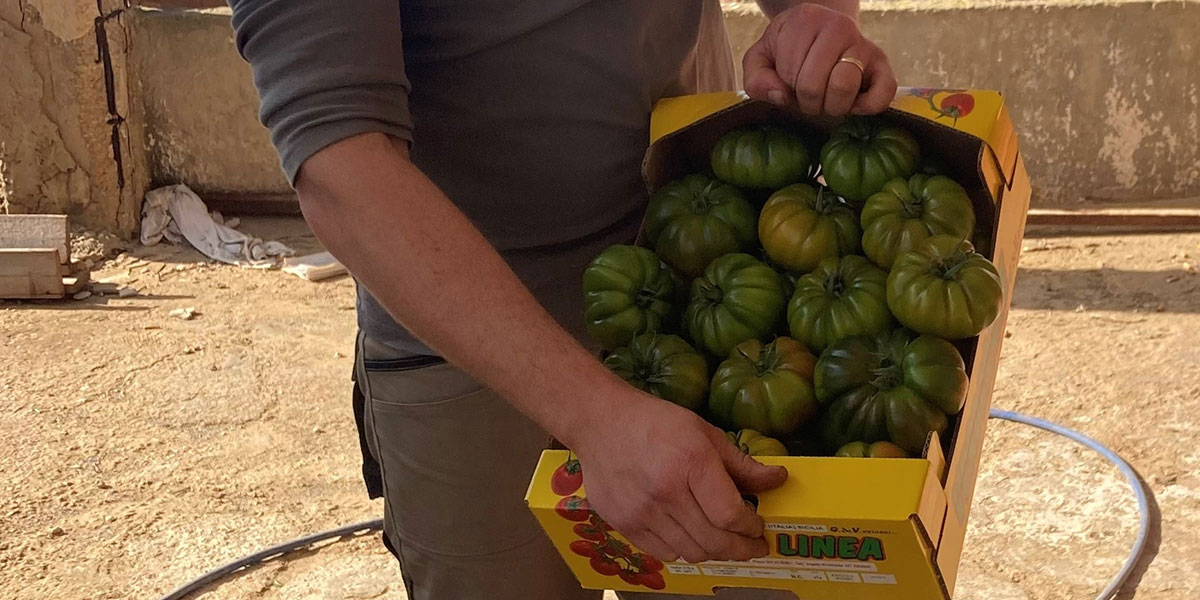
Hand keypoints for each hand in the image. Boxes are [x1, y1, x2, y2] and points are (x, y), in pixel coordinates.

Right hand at [570, 389, 788, 562]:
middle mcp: (666, 492)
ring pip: (691, 553)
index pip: (730, 515)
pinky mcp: (624, 524)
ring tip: (722, 541)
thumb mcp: (705, 432)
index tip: (758, 527)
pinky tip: (690, 536)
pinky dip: (683, 551)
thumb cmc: (655, 422)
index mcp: (691, 464)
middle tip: (752, 546)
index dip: (751, 528)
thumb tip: (778, 479)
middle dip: (741, 549)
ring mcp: (642, 512)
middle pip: (714, 541)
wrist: (600, 422)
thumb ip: (741, 463)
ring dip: (713, 552)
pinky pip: (663, 553)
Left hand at [744, 3, 896, 116]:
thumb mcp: (760, 60)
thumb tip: (780, 94)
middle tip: (808, 94)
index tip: (791, 78)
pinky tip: (852, 105)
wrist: (818, 34)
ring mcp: (864, 44)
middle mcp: (840, 27)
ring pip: (845, 87)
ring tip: (827, 98)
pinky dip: (866, 107)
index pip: (792, 72)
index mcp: (806, 21)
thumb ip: (757, 79)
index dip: (787, 87)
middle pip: (816, 85)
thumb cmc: (785, 51)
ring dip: (832, 105)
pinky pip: (883, 93)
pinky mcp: (883, 64)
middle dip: (807, 101)